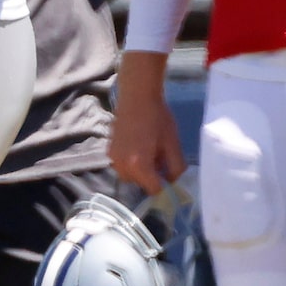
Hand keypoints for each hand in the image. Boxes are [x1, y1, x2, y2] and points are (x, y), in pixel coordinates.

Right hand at [109, 65, 186, 193]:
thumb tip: (172, 181)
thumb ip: (176, 167)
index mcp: (139, 165)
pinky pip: (122, 166)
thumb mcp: (173, 143)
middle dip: (151, 177)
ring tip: (148, 152)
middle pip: (140, 184)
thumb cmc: (158, 118)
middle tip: (159, 158)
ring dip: (139, 171)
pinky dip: (131, 163)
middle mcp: (122, 166)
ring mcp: (113, 158)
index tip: (169, 172)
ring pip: (130, 176)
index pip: (154, 190)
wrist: (137, 96)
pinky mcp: (109, 150)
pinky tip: (138, 146)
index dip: (164, 184)